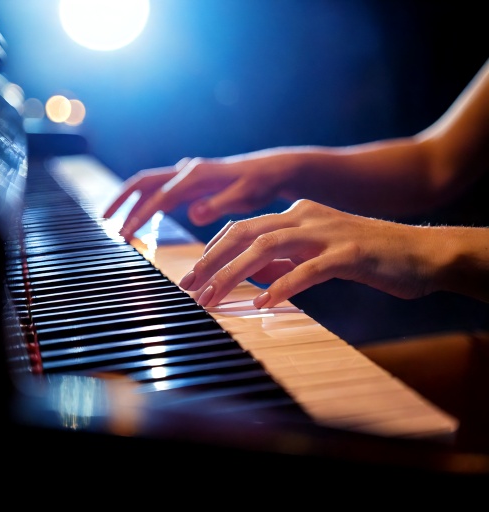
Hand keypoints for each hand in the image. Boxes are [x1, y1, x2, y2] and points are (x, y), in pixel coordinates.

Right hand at [103, 151, 291, 240]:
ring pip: (151, 186)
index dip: (140, 216)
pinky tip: (143, 216)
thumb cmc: (259, 184)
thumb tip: (194, 213)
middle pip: (144, 182)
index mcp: (196, 175)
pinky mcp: (191, 182)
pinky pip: (163, 190)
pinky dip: (148, 202)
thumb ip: (218, 204)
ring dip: (132, 202)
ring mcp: (188, 175)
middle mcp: (187, 171)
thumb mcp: (244, 196)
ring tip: (117, 221)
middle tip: (105, 220)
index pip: (159, 197)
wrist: (270, 171)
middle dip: (122, 200)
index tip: (124, 234)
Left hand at [179, 199, 442, 307]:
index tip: (195, 275)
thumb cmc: (367, 256)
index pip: (242, 227)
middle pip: (244, 234)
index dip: (213, 251)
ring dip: (234, 275)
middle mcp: (306, 217)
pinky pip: (307, 269)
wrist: (421, 252)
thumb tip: (249, 272)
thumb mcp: (317, 251)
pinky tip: (265, 303)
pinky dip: (282, 285)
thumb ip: (284, 257)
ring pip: (266, 248)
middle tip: (188, 287)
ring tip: (213, 299)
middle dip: (211, 261)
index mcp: (296, 214)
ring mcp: (327, 232)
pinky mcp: (350, 253)